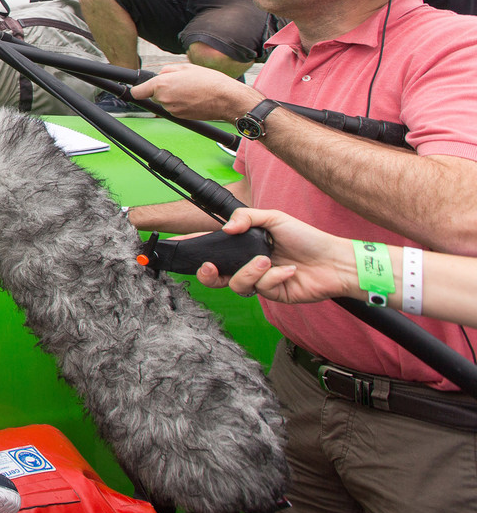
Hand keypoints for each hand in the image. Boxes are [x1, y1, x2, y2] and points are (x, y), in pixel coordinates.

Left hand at [129, 63, 263, 122]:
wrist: (226, 99)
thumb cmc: (210, 81)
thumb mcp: (186, 67)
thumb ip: (168, 70)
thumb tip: (160, 75)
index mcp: (162, 84)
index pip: (138, 92)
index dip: (138, 89)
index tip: (139, 88)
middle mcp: (164, 99)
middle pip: (154, 95)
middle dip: (163, 89)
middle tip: (180, 83)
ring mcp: (172, 110)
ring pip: (165, 102)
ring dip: (173, 96)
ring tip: (191, 89)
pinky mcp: (180, 117)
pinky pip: (175, 108)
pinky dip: (180, 103)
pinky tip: (193, 98)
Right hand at [196, 207, 356, 304]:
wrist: (334, 261)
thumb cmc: (307, 238)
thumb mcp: (274, 218)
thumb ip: (246, 218)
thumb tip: (225, 229)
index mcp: (245, 247)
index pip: (214, 248)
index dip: (194, 247)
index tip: (178, 244)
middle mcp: (248, 265)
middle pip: (215, 276)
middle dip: (207, 273)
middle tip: (210, 266)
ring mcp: (260, 281)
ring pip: (236, 284)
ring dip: (249, 271)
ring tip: (267, 260)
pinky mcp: (272, 295)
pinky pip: (261, 288)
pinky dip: (274, 277)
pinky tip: (289, 270)